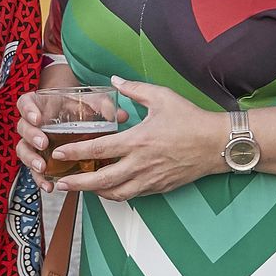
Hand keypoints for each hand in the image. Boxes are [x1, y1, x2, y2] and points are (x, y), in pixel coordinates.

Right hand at [14, 83, 129, 193]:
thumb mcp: (88, 102)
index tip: (38, 118)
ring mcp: (33, 141)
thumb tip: (121, 116)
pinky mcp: (39, 158)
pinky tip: (49, 185)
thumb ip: (102, 106)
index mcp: (39, 105)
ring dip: (31, 160)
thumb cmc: (77, 106)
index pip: (25, 104)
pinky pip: (34, 169)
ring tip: (42, 168)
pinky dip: (40, 178)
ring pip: (24, 150)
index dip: (28, 110)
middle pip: (22, 129)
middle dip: (32, 137)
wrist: (70, 113)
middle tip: (43, 143)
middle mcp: (32, 123)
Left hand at [48, 77, 224, 200]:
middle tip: (60, 183)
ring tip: (81, 188)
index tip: (59, 154)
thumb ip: (134, 89)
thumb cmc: (190, 119)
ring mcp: (150, 179)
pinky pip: (132, 195)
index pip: (98, 149)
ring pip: (116, 193)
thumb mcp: (161, 97)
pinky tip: (109, 189)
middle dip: (77, 183)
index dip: (76, 152)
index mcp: (137, 141)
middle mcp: (140, 164)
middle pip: (101, 180)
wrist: (216, 144)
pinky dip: (116, 194)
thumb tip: (115, 80)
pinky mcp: (159, 187)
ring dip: (95, 192)